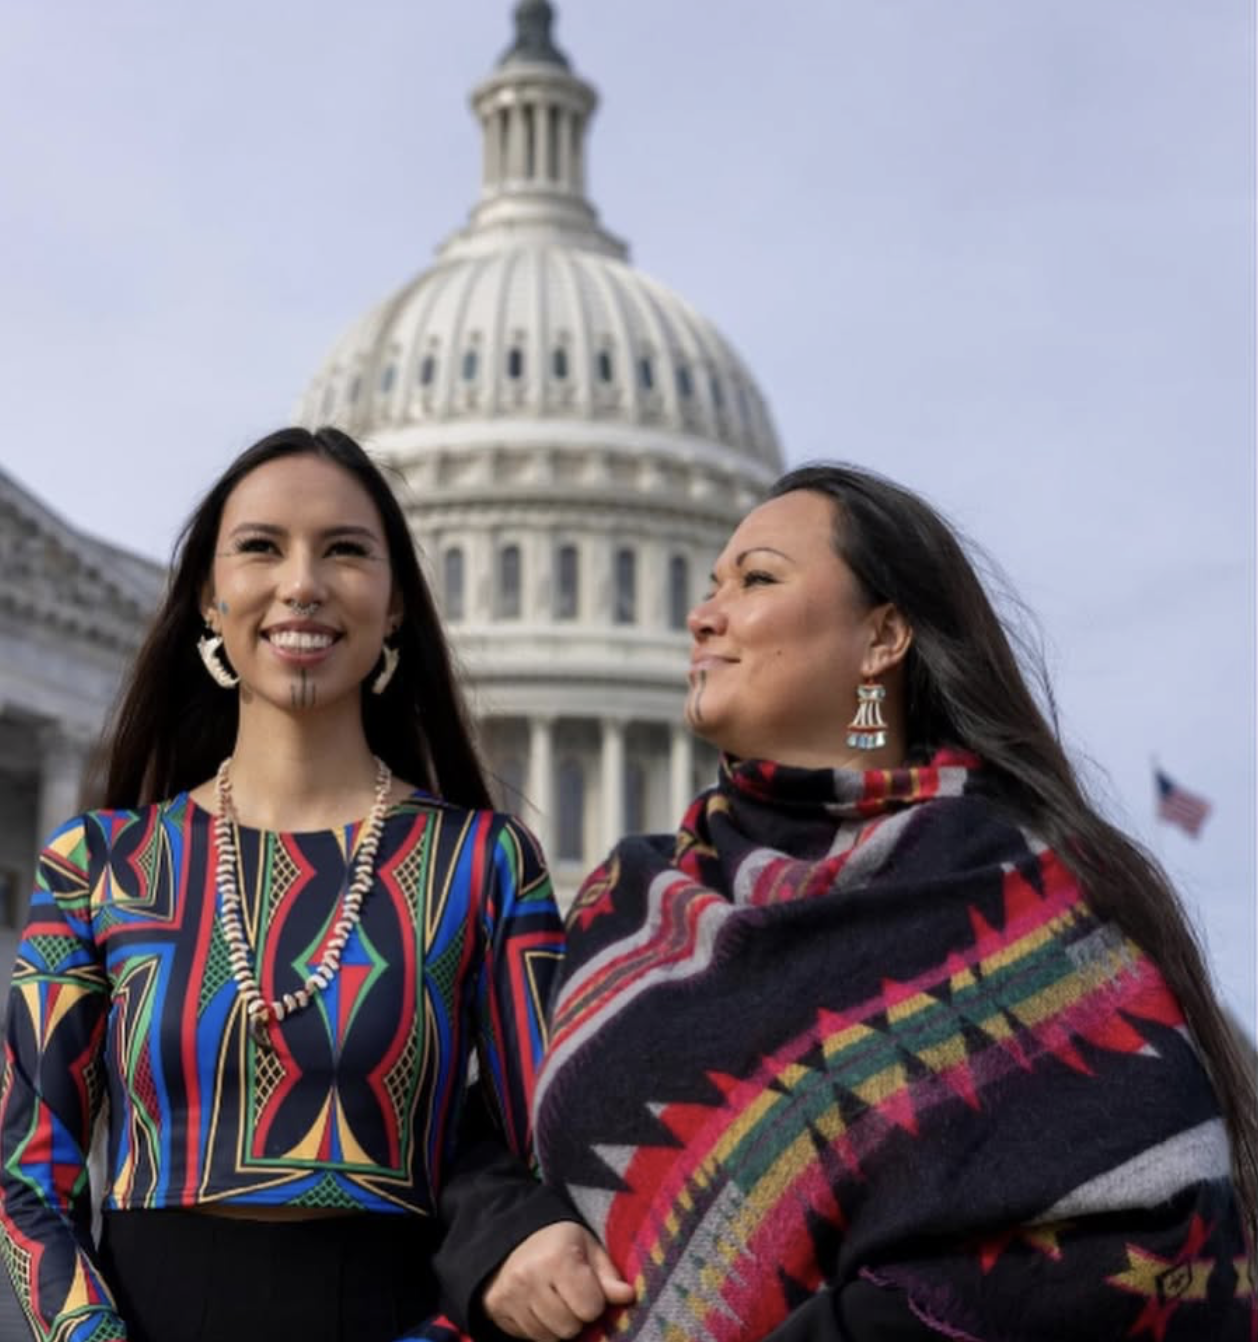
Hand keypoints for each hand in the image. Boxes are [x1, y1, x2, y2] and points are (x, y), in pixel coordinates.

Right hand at [481, 1220, 635, 1340]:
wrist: (513, 1238)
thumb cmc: (560, 1244)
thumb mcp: (589, 1248)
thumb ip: (608, 1275)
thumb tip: (628, 1296)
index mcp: (557, 1257)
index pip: (590, 1308)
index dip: (595, 1301)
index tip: (588, 1288)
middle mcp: (530, 1277)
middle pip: (569, 1327)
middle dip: (576, 1316)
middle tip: (571, 1295)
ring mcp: (511, 1295)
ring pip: (549, 1337)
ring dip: (558, 1325)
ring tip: (556, 1300)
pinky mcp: (497, 1308)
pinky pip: (530, 1338)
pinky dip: (540, 1327)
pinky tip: (539, 1307)